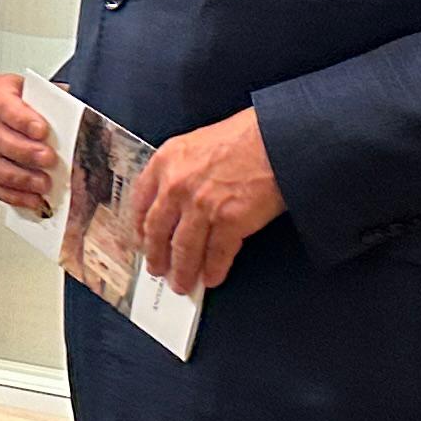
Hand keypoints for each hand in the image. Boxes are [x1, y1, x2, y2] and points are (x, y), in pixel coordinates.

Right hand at [0, 72, 59, 217]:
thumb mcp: (52, 97)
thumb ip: (57, 105)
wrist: (41, 119)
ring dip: (18, 177)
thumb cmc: (44, 106)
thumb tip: (73, 120)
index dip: (19, 118)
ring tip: (43, 182)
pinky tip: (34, 197)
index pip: (0, 101)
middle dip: (22, 151)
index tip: (42, 130)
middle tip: (48, 158)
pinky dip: (15, 195)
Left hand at [128, 106, 284, 294]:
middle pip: (157, 232)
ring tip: (182, 284)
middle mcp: (177, 186)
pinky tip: (212, 278)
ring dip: (182, 271)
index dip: (140, 228)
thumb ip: (182, 169)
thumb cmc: (247, 136)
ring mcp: (201, 206)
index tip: (141, 241)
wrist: (281, 137)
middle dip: (156, 256)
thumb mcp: (199, 142)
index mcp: (166, 162)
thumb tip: (177, 200)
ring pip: (184, 249)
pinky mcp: (229, 222)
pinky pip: (216, 254)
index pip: (140, 203)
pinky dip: (214, 270)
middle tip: (158, 270)